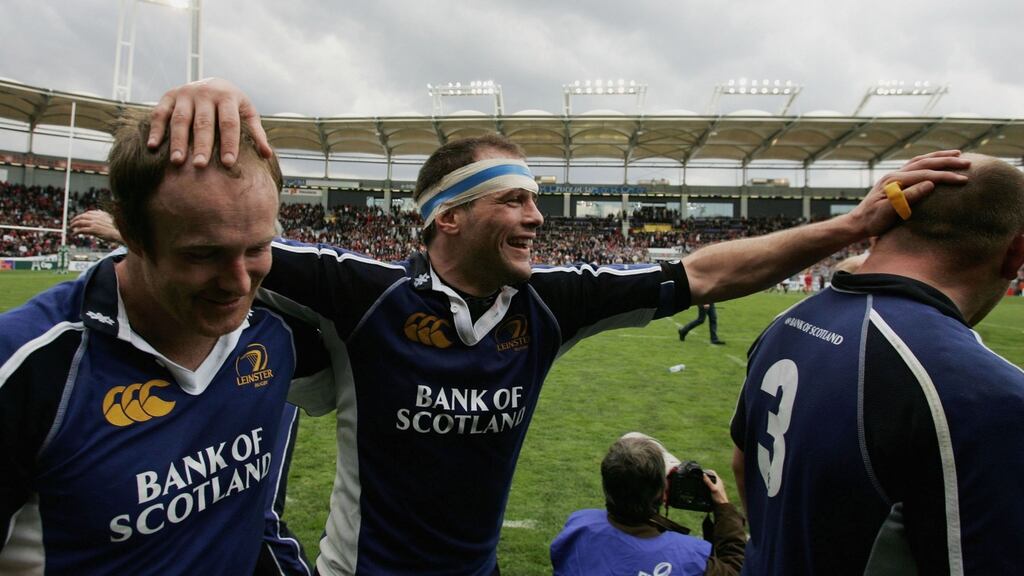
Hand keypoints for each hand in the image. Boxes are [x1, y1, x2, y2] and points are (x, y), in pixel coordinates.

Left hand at [70, 210, 122, 243]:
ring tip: (71, 228)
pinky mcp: (93, 230)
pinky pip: (81, 230)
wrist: (120, 234)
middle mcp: (97, 217)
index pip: (88, 212)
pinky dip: (76, 232)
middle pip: (82, 216)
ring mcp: (94, 223)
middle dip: (75, 219)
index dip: (82, 215)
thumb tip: (100, 212)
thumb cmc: (118, 229)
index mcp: (101, 214)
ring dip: (73, 225)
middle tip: (72, 222)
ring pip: (80, 222)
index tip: (80, 218)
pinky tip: (74, 234)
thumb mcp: (111, 219)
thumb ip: (105, 216)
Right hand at [146, 78, 270, 167]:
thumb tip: (267, 155)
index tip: (228, 164)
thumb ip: (256, 133)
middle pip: (203, 123)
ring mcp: (185, 94)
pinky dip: (156, 129)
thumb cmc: (233, 106)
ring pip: (180, 119)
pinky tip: (153, 146)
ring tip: (178, 162)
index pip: (229, 123)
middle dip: (202, 145)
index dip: (229, 143)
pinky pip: (160, 113)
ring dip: (178, 141)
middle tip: (200, 166)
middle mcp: (205, 93)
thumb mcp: (247, 113)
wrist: (212, 83)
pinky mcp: (169, 95)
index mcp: (228, 97)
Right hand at [702, 469, 728, 504]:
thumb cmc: (719, 497)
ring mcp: (716, 487)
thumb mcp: (713, 488)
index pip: (713, 472)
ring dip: (705, 481)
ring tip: (699, 481)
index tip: (701, 471)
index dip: (707, 470)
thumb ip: (708, 481)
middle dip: (705, 475)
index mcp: (718, 480)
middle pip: (711, 476)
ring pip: (710, 481)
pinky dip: (706, 485)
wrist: (722, 505)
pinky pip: (709, 486)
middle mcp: (717, 483)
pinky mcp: (714, 491)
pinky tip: (702, 488)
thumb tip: (703, 474)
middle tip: (699, 476)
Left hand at [848, 150, 969, 236]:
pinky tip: (937, 161)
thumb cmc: (873, 221)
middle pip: (925, 163)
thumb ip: (908, 197)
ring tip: (957, 154)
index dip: (946, 176)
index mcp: (894, 181)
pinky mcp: (895, 180)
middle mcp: (894, 174)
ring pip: (920, 160)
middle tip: (967, 162)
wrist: (857, 223)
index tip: (964, 179)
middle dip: (947, 161)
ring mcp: (894, 176)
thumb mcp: (889, 212)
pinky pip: (915, 165)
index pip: (926, 174)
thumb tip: (930, 184)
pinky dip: (928, 160)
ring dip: (939, 157)